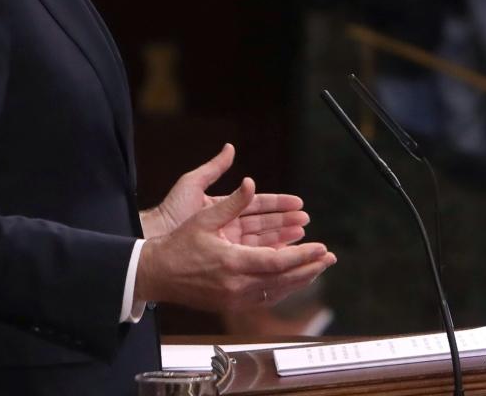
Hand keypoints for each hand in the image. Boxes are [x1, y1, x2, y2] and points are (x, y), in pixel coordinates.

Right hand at [136, 178, 335, 312]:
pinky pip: (265, 298)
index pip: (278, 262)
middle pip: (283, 279)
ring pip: (277, 291)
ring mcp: (234, 298)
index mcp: (232, 263)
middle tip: (330, 258)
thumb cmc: (178, 246)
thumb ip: (233, 202)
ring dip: (300, 279)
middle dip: (310, 268)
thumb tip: (251, 182)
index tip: (321, 248)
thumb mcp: (204, 219)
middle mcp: (236, 285)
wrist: (155, 274)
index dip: (303, 256)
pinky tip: (294, 279)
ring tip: (319, 268)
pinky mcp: (231, 303)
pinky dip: (283, 288)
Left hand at [142, 144, 310, 246]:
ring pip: (261, 242)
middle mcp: (227, 226)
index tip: (298, 203)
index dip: (279, 204)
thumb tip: (230, 148)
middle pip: (264, 224)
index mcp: (223, 208)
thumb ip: (214, 167)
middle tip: (306, 221)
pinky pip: (251, 257)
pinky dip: (269, 255)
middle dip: (286, 222)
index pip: (258, 205)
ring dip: (282, 238)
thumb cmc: (169, 211)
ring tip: (302, 236)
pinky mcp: (224, 259)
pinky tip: (285, 255)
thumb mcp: (192, 184)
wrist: (153, 239)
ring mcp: (226, 244)